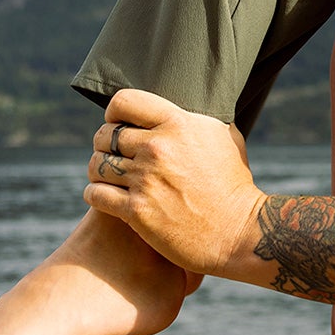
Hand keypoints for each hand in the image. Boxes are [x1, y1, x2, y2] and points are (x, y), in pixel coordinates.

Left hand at [83, 89, 265, 278]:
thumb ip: (197, 120)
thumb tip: (182, 107)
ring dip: (98, 169)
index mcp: (178, 123)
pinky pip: (95, 194)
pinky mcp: (137, 211)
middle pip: (105, 135)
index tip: (118, 124)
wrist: (239, 232)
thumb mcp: (224, 138)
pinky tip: (104, 196)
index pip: (124, 102)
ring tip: (107, 176)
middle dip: (105, 144)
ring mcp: (145, 180)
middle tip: (113, 156)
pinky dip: (95, 193)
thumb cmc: (234, 185)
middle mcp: (158, 148)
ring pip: (97, 164)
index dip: (115, 112)